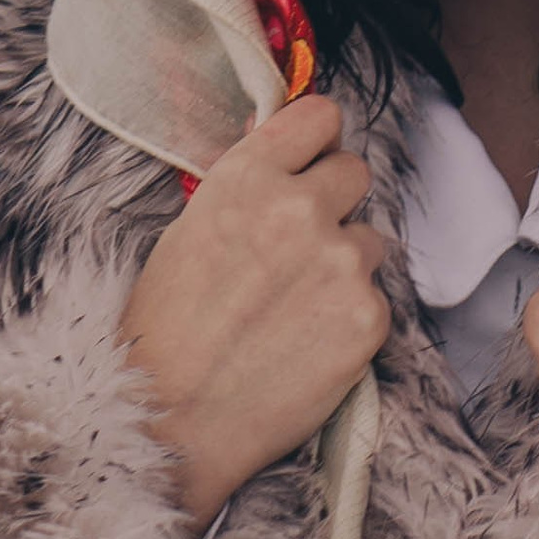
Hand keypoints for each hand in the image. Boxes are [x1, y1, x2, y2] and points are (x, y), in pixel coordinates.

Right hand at [119, 93, 388, 529]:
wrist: (170, 421)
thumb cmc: (164, 332)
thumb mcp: (188, 232)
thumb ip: (245, 190)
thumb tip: (286, 156)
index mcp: (247, 178)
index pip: (321, 117)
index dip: (317, 141)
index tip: (312, 160)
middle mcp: (301, 208)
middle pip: (355, 172)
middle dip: (333, 202)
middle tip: (299, 246)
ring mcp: (342, 262)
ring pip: (368, 240)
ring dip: (343, 264)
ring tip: (292, 309)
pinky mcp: (370, 317)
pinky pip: (375, 298)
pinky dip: (348, 318)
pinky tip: (305, 344)